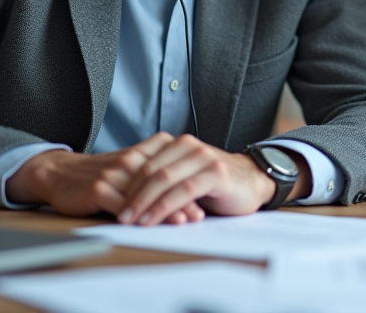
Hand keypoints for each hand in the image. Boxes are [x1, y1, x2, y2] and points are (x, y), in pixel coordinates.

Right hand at [5, 133, 203, 223]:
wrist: (59, 173)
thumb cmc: (98, 173)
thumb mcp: (127, 163)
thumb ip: (152, 168)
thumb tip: (184, 184)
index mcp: (141, 154)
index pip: (170, 170)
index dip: (188, 186)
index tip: (206, 200)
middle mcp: (130, 161)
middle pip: (162, 182)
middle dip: (182, 200)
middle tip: (199, 216)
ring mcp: (114, 174)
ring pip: (146, 194)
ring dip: (165, 210)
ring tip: (182, 222)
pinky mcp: (98, 189)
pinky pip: (122, 205)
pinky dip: (137, 216)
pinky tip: (148, 226)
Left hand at [118, 135, 308, 224]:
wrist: (253, 182)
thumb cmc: (215, 183)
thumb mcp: (185, 176)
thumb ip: (162, 178)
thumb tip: (126, 196)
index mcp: (177, 143)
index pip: (143, 161)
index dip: (125, 183)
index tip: (112, 202)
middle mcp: (189, 145)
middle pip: (150, 170)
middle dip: (131, 195)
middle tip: (119, 215)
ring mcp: (203, 158)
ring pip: (164, 179)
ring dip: (144, 202)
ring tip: (131, 221)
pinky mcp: (215, 174)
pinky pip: (183, 191)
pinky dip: (165, 207)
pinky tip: (154, 219)